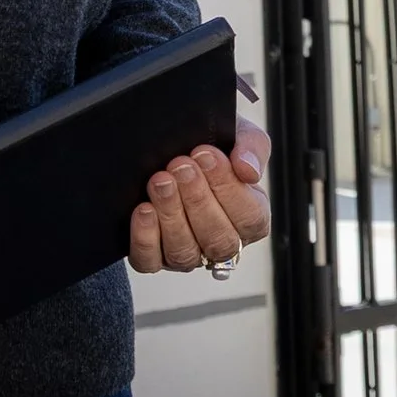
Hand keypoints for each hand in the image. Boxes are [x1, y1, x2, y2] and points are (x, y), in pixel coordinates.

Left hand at [128, 115, 270, 273]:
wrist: (166, 140)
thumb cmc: (207, 147)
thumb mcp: (236, 135)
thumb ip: (252, 148)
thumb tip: (248, 170)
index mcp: (249, 218)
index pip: (251, 218)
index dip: (229, 188)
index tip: (207, 155)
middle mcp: (219, 242)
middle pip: (219, 240)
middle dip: (198, 200)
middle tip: (181, 166)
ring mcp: (187, 254)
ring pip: (185, 253)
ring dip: (172, 214)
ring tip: (161, 181)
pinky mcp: (153, 257)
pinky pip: (149, 260)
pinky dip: (145, 238)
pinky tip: (144, 209)